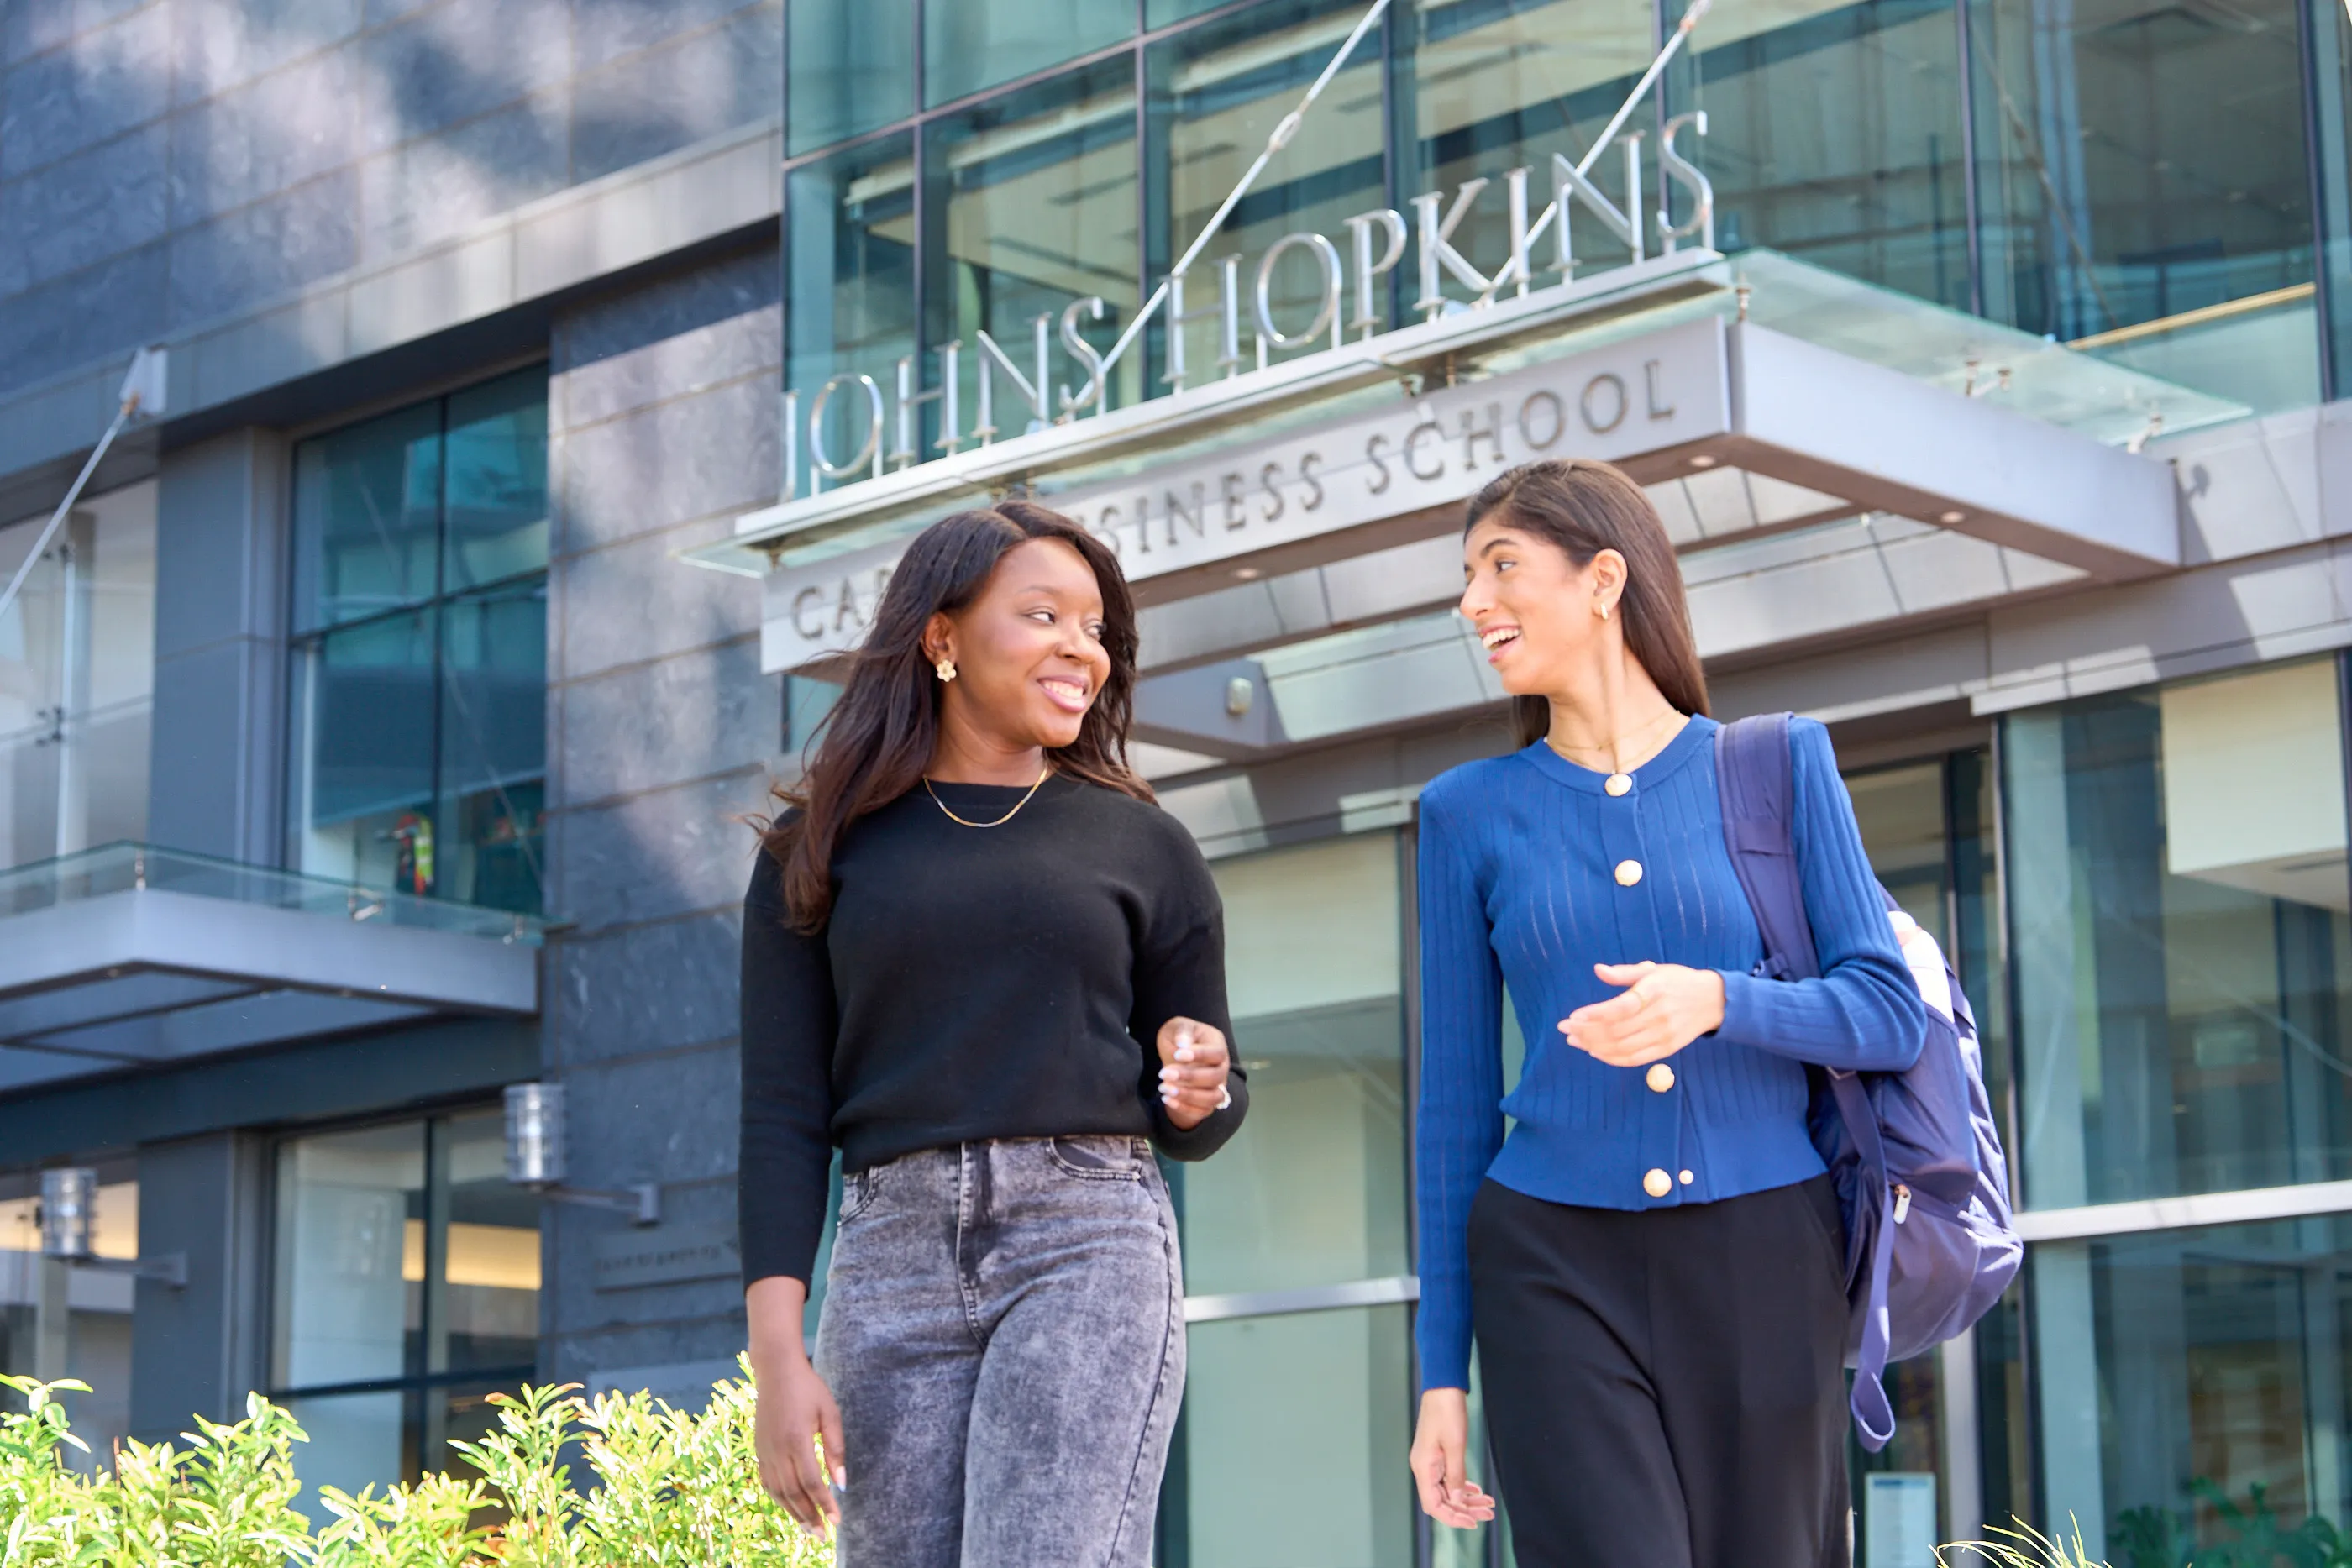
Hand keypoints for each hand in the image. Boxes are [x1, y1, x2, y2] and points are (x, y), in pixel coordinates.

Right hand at [746, 1277, 842, 1534]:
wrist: (776, 1370)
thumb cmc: (808, 1388)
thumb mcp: (830, 1412)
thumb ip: (836, 1448)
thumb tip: (841, 1483)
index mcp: (797, 1440)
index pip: (812, 1482)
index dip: (825, 1505)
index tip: (837, 1521)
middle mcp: (778, 1449)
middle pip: (794, 1493)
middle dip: (810, 1517)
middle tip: (823, 1536)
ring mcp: (765, 1450)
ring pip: (779, 1492)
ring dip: (794, 1513)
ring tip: (809, 1529)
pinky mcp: (759, 1449)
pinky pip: (768, 1482)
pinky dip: (779, 1498)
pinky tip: (790, 1507)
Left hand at [1156, 1017, 1229, 1129]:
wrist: (1177, 1057)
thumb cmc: (1180, 1038)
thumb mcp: (1178, 1026)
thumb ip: (1182, 1031)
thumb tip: (1183, 1044)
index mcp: (1218, 1046)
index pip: (1217, 1053)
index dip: (1199, 1055)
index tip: (1177, 1054)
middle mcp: (1222, 1068)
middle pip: (1215, 1077)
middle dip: (1189, 1077)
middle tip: (1164, 1073)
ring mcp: (1217, 1087)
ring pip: (1213, 1098)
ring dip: (1188, 1095)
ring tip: (1164, 1088)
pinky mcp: (1207, 1103)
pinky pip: (1202, 1111)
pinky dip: (1185, 1108)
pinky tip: (1166, 1099)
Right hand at [1411, 1389, 1497, 1527]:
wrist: (1443, 1386)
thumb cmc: (1447, 1411)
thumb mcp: (1456, 1446)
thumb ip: (1456, 1476)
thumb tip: (1458, 1501)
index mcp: (1423, 1467)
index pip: (1434, 1505)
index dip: (1453, 1517)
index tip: (1473, 1522)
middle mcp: (1424, 1467)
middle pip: (1442, 1500)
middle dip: (1465, 1510)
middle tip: (1488, 1513)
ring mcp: (1430, 1461)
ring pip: (1447, 1491)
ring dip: (1467, 1499)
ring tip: (1488, 1503)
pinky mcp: (1437, 1455)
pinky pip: (1448, 1479)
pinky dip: (1463, 1487)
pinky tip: (1477, 1490)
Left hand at [1559, 961, 1724, 1066]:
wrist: (1713, 1001)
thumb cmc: (1677, 981)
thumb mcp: (1653, 970)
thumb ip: (1624, 973)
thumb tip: (1597, 970)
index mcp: (1654, 991)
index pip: (1620, 1007)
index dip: (1594, 1015)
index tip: (1573, 1017)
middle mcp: (1660, 1015)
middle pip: (1616, 1030)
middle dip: (1586, 1032)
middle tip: (1565, 1030)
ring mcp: (1664, 1035)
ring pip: (1622, 1047)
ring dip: (1594, 1046)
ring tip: (1575, 1041)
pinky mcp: (1667, 1049)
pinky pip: (1634, 1059)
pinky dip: (1612, 1058)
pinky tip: (1595, 1052)